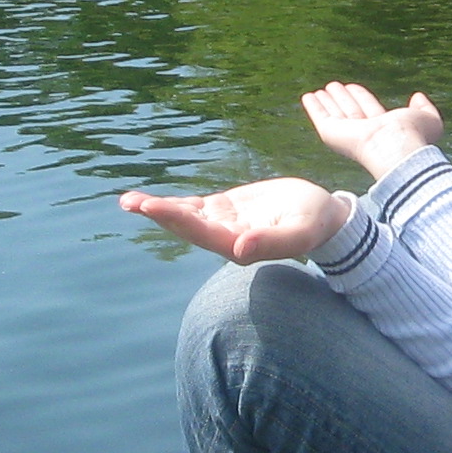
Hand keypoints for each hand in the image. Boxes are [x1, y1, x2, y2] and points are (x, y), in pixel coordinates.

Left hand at [122, 176, 347, 265]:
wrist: (323, 216)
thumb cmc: (315, 223)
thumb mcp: (299, 231)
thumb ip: (271, 242)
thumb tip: (238, 250)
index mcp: (239, 245)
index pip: (201, 232)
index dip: (177, 219)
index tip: (152, 207)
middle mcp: (225, 238)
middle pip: (186, 226)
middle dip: (159, 214)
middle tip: (130, 203)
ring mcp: (223, 224)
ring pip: (185, 216)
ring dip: (158, 210)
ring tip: (129, 202)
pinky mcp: (225, 210)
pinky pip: (194, 207)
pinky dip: (173, 203)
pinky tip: (149, 201)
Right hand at [302, 83, 443, 180]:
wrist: (394, 147)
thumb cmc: (413, 136)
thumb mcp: (428, 119)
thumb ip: (425, 108)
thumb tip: (417, 96)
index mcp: (383, 128)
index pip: (368, 108)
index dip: (360, 97)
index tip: (353, 87)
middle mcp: (363, 131)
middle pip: (349, 109)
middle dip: (342, 97)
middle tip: (334, 85)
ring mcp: (346, 133)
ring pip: (335, 111)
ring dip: (327, 100)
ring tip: (321, 89)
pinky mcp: (331, 133)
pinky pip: (319, 116)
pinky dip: (312, 107)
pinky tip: (307, 97)